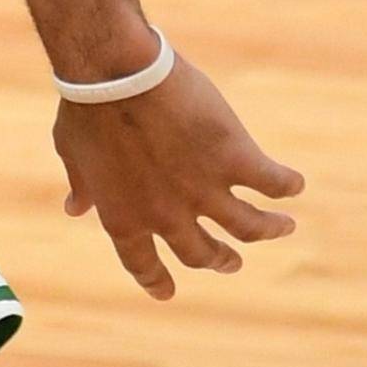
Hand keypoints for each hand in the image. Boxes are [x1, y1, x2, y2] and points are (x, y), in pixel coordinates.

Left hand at [54, 53, 303, 299]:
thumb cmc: (87, 106)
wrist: (116, 75)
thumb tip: (74, 207)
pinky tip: (295, 184)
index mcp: (123, 218)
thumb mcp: (71, 151)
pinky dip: (287, 185)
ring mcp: (204, 191)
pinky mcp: (234, 158)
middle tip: (232, 261)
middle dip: (220, 260)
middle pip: (202, 253)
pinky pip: (271, 182)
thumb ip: (81, 183)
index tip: (167, 292)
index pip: (142, 263)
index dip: (156, 280)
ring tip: (284, 227)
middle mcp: (167, 216)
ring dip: (269, 230)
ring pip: (249, 227)